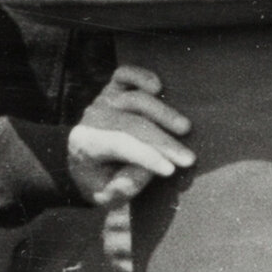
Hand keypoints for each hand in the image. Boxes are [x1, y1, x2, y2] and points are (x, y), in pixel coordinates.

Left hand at [68, 62, 194, 211]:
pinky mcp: (111, 89)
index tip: (173, 170)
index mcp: (87, 145)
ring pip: (133, 99)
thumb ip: (123, 187)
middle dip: (163, 141)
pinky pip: (124, 75)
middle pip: (132, 123)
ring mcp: (102, 101)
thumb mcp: (106, 197)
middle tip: (189, 158)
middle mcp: (92, 118)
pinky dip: (141, 76)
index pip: (121, 145)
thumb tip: (149, 169)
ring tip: (185, 128)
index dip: (148, 156)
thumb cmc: (100, 181)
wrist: (82, 162)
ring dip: (162, 112)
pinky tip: (159, 88)